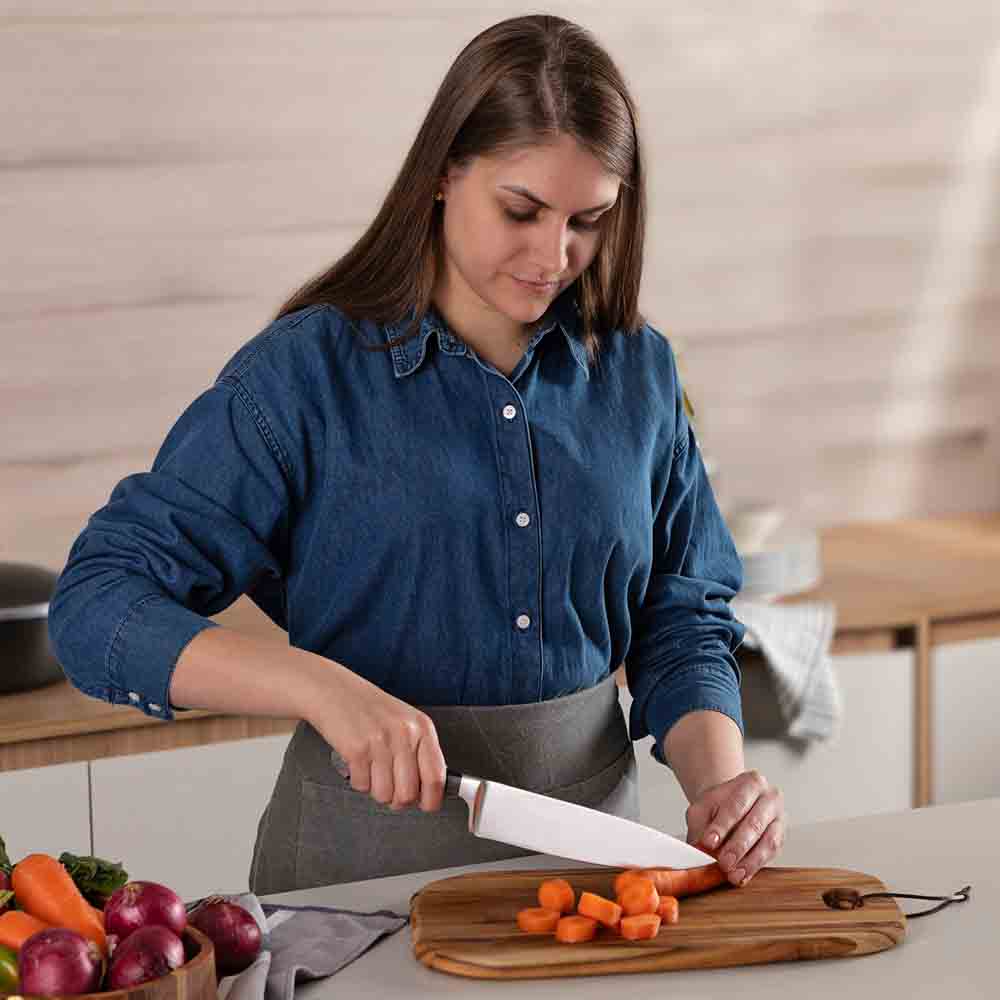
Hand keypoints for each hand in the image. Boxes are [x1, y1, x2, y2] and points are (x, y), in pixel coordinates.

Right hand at [307, 661, 446, 812]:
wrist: (333, 690)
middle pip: (408, 794)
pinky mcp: (356, 749)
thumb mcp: (404, 722)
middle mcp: (404, 734)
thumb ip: (419, 751)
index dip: (431, 800)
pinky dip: (358, 781)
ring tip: (372, 771)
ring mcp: (380, 741)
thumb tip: (429, 789)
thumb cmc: (369, 708)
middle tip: (391, 789)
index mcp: (422, 727)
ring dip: (376, 791)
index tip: (426, 805)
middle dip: (398, 800)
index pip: (436, 777)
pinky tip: (357, 763)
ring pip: (384, 794)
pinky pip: (362, 786)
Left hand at [683, 769, 785, 885]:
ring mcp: (778, 819)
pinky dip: (754, 867)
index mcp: (752, 782)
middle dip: (738, 846)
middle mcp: (770, 798)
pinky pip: (771, 855)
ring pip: (768, 842)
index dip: (723, 825)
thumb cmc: (718, 804)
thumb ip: (701, 824)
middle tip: (723, 862)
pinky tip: (741, 876)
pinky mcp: (780, 838)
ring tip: (732, 874)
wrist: (729, 803)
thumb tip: (701, 848)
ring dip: (749, 861)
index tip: (709, 842)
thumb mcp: (703, 807)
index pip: (737, 804)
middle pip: (755, 823)